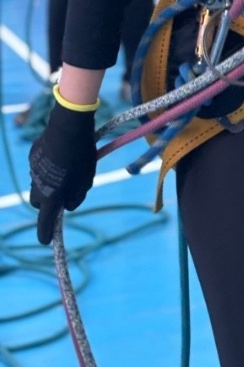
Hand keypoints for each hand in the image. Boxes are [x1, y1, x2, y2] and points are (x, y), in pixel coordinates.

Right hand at [29, 99, 97, 243]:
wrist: (69, 126)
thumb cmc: (82, 155)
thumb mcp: (86, 180)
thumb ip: (77, 196)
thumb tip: (67, 204)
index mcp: (52, 196)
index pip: (45, 222)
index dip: (45, 233)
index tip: (46, 240)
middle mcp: (38, 186)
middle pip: (38, 202)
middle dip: (46, 203)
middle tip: (61, 195)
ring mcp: (33, 170)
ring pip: (38, 183)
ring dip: (48, 183)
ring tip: (66, 169)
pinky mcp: (33, 155)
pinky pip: (39, 167)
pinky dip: (47, 166)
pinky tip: (60, 154)